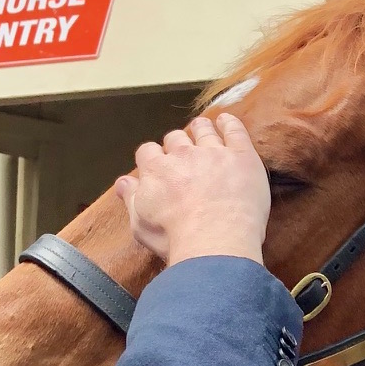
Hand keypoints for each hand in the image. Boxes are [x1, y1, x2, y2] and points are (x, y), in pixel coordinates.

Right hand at [116, 114, 269, 267]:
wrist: (215, 243)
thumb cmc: (176, 240)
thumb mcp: (141, 225)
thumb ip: (131, 199)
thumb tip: (123, 183)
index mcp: (156, 170)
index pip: (148, 152)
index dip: (153, 157)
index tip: (159, 163)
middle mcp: (182, 155)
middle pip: (176, 138)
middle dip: (177, 144)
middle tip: (184, 153)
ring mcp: (214, 152)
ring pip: (204, 130)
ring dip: (201, 128)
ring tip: (203, 129)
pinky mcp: (241, 156)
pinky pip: (235, 131)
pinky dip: (229, 123)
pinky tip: (226, 121)